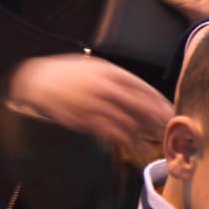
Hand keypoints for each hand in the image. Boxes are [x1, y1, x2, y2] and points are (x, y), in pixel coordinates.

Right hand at [6, 54, 171, 150]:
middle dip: (157, 118)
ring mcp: (94, 105)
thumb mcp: (96, 67)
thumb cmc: (70, 73)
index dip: (159, 102)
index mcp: (111, 73)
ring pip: (126, 121)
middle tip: (170, 127)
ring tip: (155, 136)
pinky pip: (107, 131)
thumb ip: (118, 79)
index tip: (171, 111)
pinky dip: (123, 137)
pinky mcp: (82, 120)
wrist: (37, 80)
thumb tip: (140, 94)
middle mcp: (105, 89)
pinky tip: (133, 142)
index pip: (143, 89)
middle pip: (139, 106)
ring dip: (142, 130)